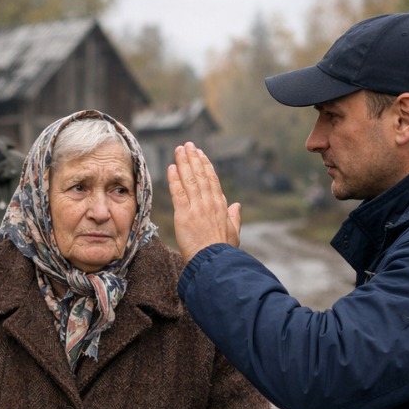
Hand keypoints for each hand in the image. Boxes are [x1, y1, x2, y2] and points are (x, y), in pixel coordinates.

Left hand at [166, 142, 240, 262]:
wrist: (215, 262)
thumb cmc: (224, 252)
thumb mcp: (234, 233)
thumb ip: (234, 217)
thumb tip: (237, 206)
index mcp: (221, 207)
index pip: (212, 181)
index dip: (206, 166)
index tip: (201, 155)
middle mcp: (209, 203)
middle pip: (200, 175)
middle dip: (193, 158)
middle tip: (188, 145)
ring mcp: (197, 208)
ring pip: (189, 180)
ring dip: (183, 163)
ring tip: (179, 150)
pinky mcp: (184, 215)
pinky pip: (178, 192)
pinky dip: (174, 179)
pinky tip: (171, 167)